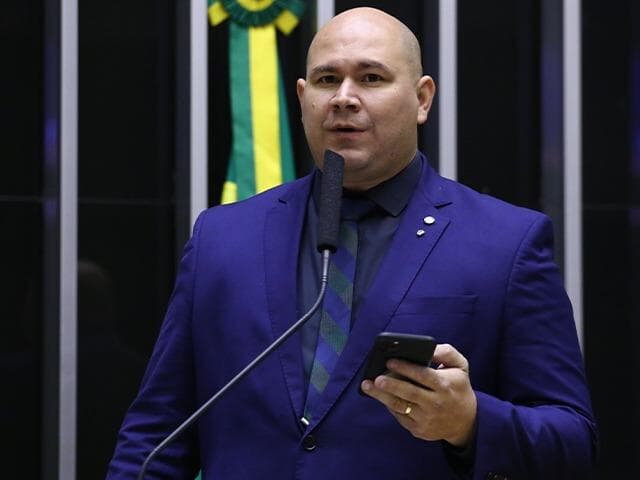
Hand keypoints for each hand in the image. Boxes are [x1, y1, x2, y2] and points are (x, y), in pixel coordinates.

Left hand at [360, 343, 476, 446]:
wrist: (465, 421)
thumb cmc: (458, 387)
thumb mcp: (460, 366)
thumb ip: (446, 352)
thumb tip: (429, 347)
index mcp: (444, 385)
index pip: (423, 375)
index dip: (406, 368)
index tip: (389, 360)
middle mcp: (435, 403)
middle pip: (409, 393)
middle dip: (391, 384)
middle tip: (376, 377)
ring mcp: (426, 419)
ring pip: (400, 406)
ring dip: (382, 396)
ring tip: (367, 385)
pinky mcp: (419, 430)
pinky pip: (400, 416)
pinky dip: (389, 406)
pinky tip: (380, 396)